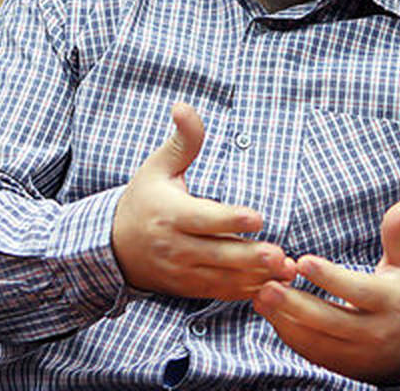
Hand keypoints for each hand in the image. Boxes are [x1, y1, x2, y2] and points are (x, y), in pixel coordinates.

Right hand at [111, 102, 295, 299]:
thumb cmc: (144, 200)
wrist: (114, 247)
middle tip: (278, 254)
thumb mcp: (158, 167)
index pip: (203, 219)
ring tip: (285, 272)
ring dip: (255, 277)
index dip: (229, 220)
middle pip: (216, 254)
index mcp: (170, 214)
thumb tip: (185, 106)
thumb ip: (183, 140)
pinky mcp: (190, 287)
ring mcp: (183, 271)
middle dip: (248, 256)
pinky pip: (220, 293)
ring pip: (222, 278)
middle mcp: (176, 246)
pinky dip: (246, 292)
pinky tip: (273, 285)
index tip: (256, 218)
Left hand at [252, 198, 399, 385]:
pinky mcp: (343, 366)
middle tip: (266, 287)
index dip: (329, 277)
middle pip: (331, 320)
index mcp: (391, 301)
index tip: (302, 261)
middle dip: (296, 305)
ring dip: (285, 321)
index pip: (358, 290)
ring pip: (317, 341)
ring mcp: (358, 354)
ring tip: (260, 297)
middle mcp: (375, 332)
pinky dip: (290, 335)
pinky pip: (312, 353)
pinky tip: (270, 313)